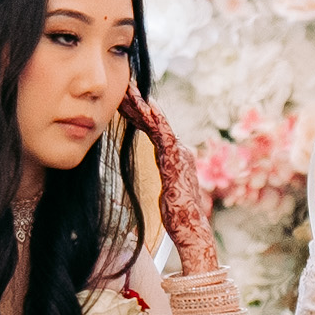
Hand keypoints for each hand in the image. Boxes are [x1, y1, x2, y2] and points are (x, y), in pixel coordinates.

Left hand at [133, 93, 205, 235]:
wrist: (191, 228)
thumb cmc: (177, 215)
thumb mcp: (164, 191)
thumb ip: (162, 177)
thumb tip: (154, 174)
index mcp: (175, 156)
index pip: (153, 129)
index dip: (138, 114)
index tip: (123, 101)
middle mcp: (179, 150)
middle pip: (155, 121)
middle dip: (138, 103)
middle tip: (124, 86)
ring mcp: (179, 153)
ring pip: (158, 123)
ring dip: (142, 105)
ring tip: (128, 90)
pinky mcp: (176, 158)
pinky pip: (164, 133)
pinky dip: (155, 118)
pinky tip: (145, 104)